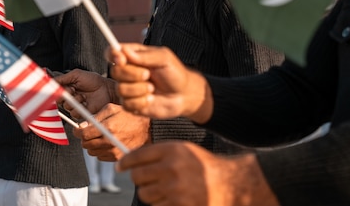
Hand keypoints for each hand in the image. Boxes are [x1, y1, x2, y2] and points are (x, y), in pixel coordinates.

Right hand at [55, 69, 116, 116]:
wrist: (106, 88)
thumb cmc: (93, 80)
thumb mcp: (76, 74)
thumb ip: (62, 78)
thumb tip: (50, 81)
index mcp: (67, 88)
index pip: (56, 92)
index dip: (57, 90)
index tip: (60, 87)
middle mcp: (70, 97)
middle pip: (59, 100)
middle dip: (65, 95)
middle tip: (73, 90)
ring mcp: (75, 105)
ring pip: (66, 107)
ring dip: (74, 100)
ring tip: (82, 96)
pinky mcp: (81, 113)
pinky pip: (74, 114)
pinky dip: (79, 108)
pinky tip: (85, 102)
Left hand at [75, 103, 149, 160]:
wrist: (146, 129)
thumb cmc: (129, 116)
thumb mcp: (112, 109)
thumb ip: (95, 117)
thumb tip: (82, 125)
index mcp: (108, 128)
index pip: (83, 134)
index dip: (77, 131)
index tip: (77, 129)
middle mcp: (110, 142)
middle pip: (85, 144)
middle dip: (84, 137)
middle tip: (89, 131)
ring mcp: (113, 151)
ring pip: (91, 151)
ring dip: (92, 144)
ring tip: (100, 136)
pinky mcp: (116, 158)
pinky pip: (100, 156)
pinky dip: (100, 150)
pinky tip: (107, 142)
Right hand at [111, 43, 211, 122]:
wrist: (183, 96)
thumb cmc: (175, 73)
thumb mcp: (164, 59)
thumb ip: (144, 56)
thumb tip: (125, 51)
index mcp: (132, 56)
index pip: (112, 52)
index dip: (113, 55)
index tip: (122, 59)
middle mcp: (127, 71)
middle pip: (115, 71)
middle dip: (133, 75)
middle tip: (148, 75)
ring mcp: (128, 88)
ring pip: (121, 89)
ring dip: (140, 90)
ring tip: (152, 88)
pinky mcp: (130, 104)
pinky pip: (127, 104)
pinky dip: (141, 102)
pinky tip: (151, 99)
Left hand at [117, 141, 278, 205]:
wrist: (229, 183)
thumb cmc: (202, 165)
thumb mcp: (182, 149)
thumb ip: (158, 153)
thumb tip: (130, 159)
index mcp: (171, 150)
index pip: (137, 156)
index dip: (125, 162)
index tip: (120, 166)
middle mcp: (171, 168)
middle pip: (137, 177)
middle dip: (137, 178)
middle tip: (144, 178)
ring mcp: (175, 189)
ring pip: (144, 194)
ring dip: (148, 192)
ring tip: (161, 188)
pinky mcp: (179, 205)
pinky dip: (159, 203)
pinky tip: (170, 197)